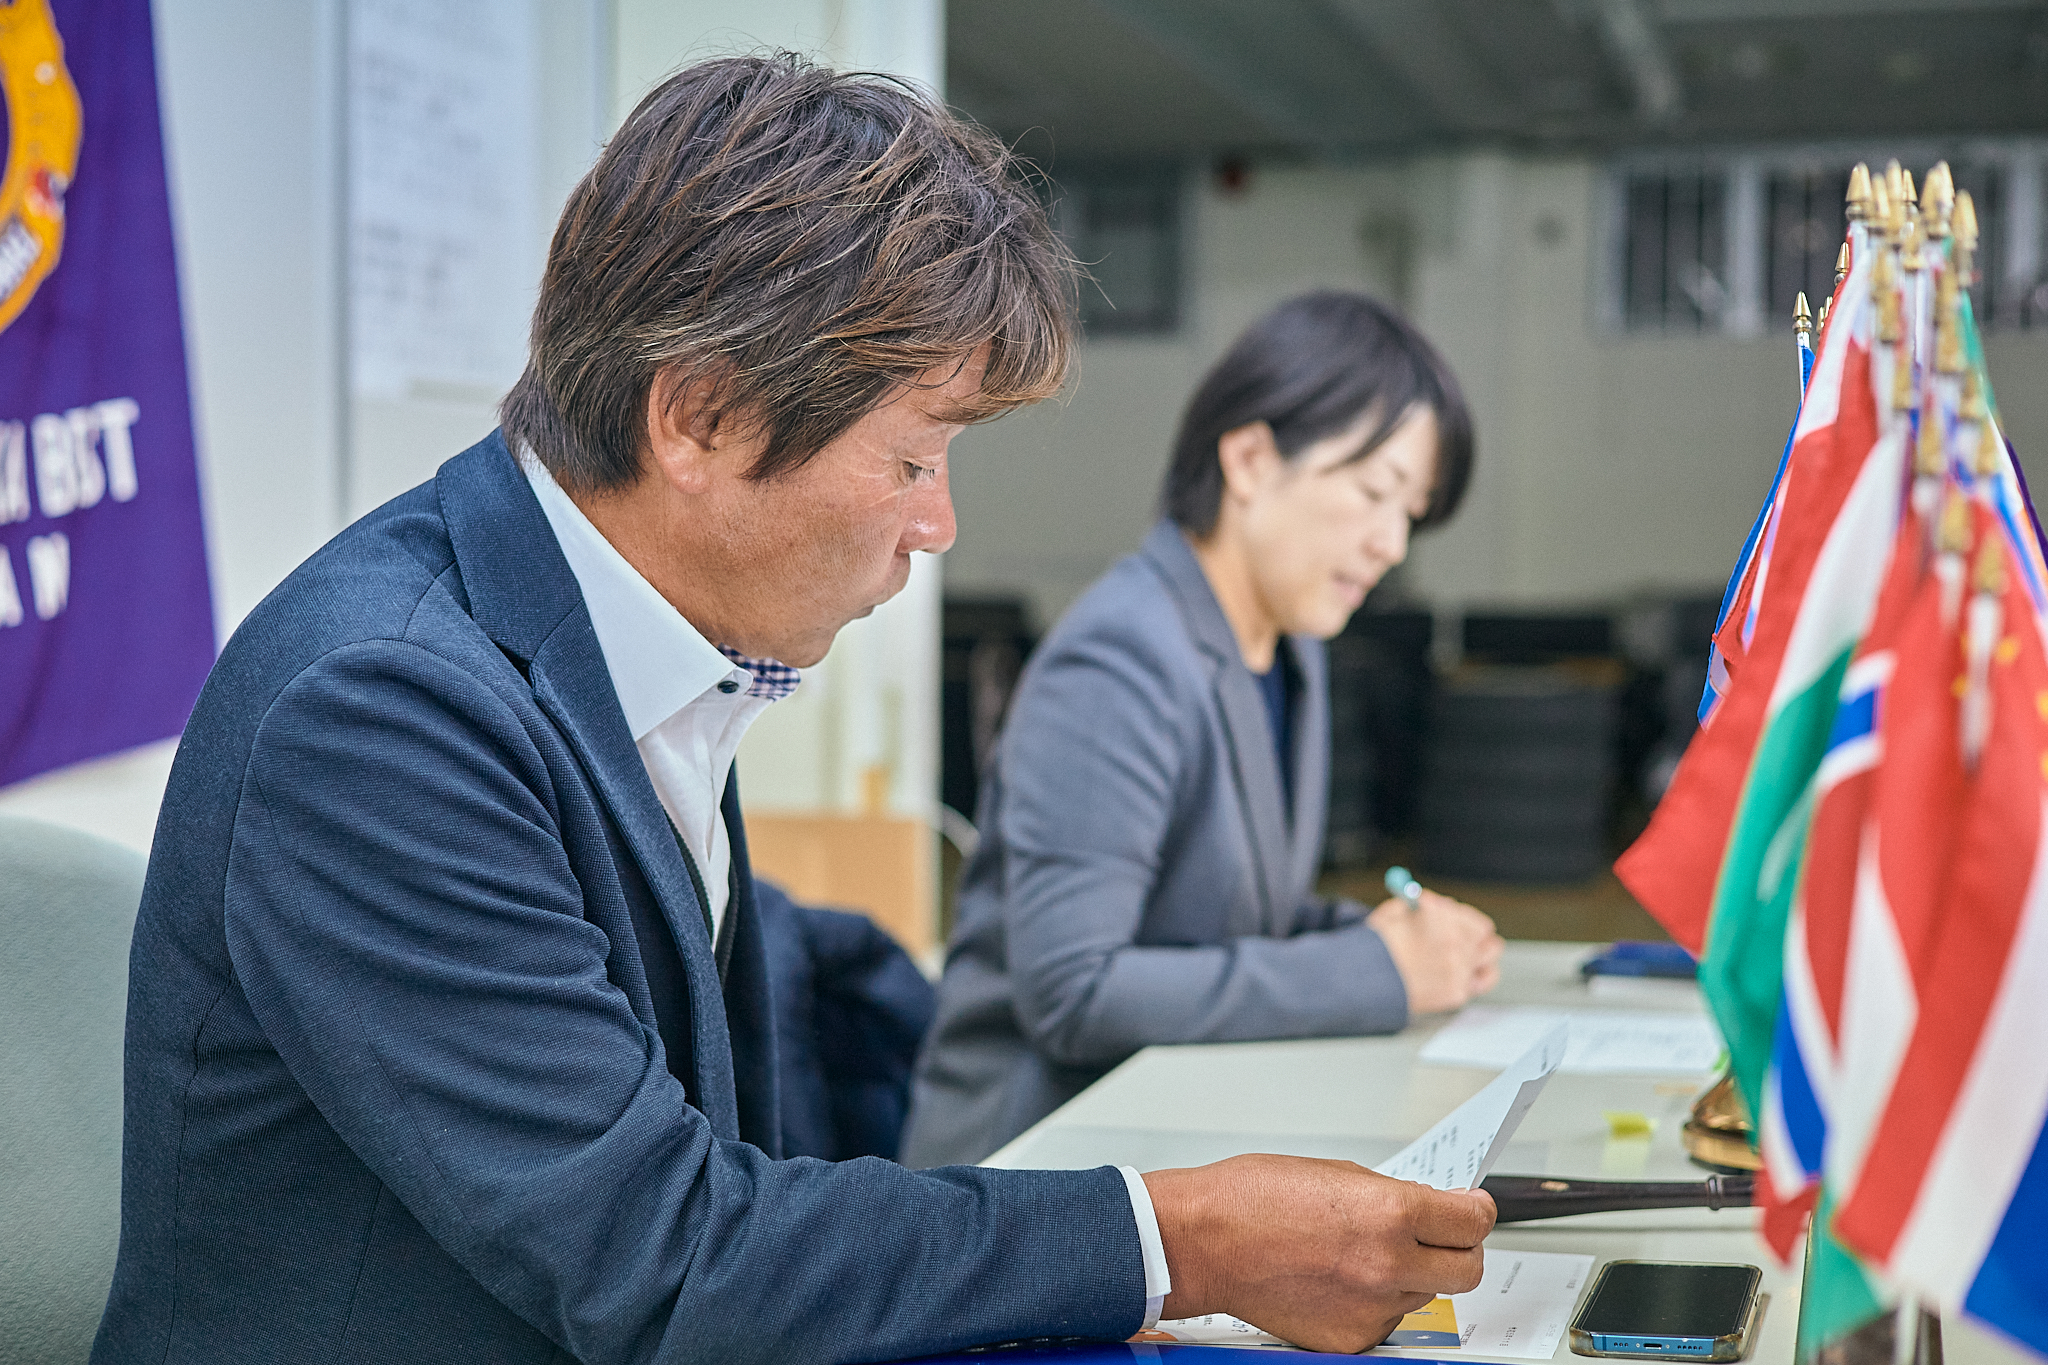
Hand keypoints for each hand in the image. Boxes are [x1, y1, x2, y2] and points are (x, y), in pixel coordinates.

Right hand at [1144, 1155, 1493, 1352]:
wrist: (1204, 1242)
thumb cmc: (1252, 1199)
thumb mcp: (1336, 1174)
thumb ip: (1391, 1196)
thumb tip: (1427, 1210)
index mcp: (1391, 1214)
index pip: (1473, 1222)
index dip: (1475, 1211)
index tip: (1470, 1208)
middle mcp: (1388, 1266)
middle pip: (1468, 1270)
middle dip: (1460, 1249)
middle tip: (1441, 1237)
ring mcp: (1371, 1309)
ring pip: (1422, 1295)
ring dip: (1408, 1275)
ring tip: (1363, 1255)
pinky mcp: (1349, 1339)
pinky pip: (1385, 1321)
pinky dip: (1373, 1303)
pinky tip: (1340, 1280)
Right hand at [1368, 890, 1502, 1014]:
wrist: (1365, 981)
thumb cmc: (1377, 945)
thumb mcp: (1396, 910)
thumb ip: (1424, 904)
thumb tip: (1441, 904)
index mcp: (1442, 916)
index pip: (1470, 917)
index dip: (1462, 919)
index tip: (1456, 921)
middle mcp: (1456, 940)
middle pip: (1485, 933)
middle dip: (1477, 933)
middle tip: (1471, 937)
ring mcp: (1459, 967)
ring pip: (1491, 954)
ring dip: (1483, 951)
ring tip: (1472, 953)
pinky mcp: (1457, 992)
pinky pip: (1483, 980)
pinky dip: (1481, 975)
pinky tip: (1474, 972)